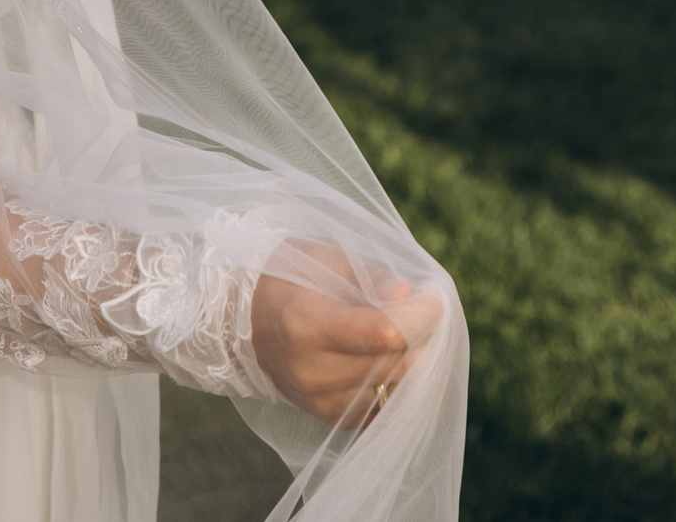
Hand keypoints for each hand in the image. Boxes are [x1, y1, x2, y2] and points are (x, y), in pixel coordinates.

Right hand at [250, 266, 442, 423]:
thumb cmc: (285, 277)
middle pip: (394, 363)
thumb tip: (407, 294)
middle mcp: (311, 370)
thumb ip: (367, 277)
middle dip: (420, 336)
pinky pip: (379, 408)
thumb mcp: (320, 258)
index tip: (434, 299)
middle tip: (423, 312)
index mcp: (306, 324)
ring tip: (405, 333)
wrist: (240, 320)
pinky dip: (393, 384)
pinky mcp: (326, 416)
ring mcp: (317, 400)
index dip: (420, 316)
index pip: (383, 333)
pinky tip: (388, 359)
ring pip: (392, 388)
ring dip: (411, 361)